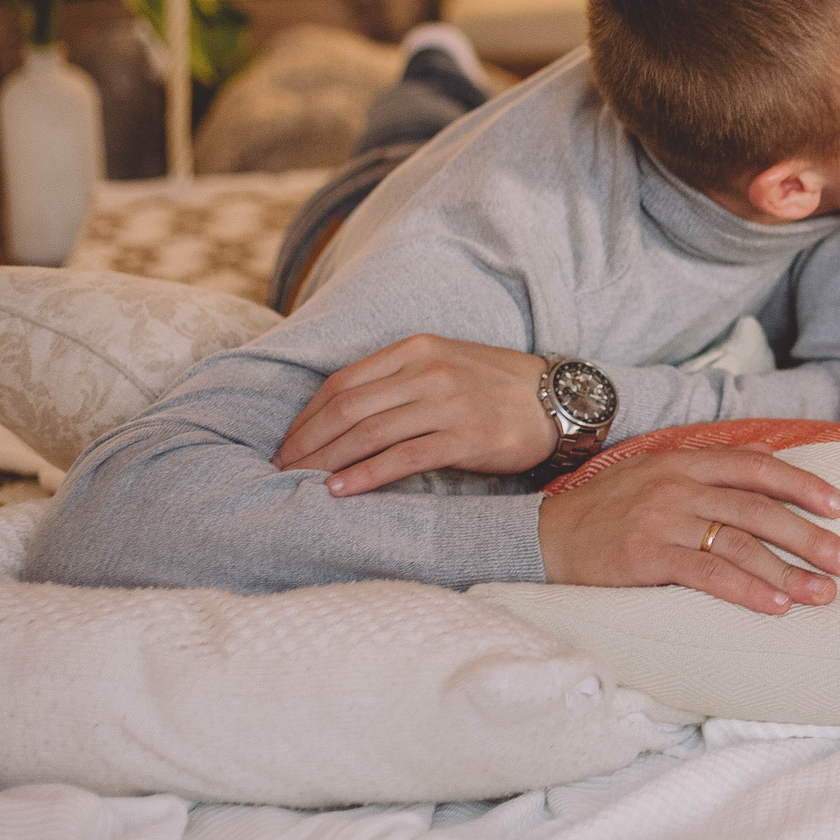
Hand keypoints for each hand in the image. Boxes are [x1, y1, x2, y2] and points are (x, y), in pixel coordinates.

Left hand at [275, 334, 554, 493]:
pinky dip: (365, 475)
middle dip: (307, 441)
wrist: (560, 400)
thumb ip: (399, 379)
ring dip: (326, 461)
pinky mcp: (466, 437)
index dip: (307, 415)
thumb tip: (343, 411)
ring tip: (299, 482)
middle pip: (348, 408)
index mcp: (417, 348)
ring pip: (368, 433)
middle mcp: (428, 371)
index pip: (344, 382)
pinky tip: (340, 491)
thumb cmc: (498, 387)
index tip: (287, 442)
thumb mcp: (445, 364)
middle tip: (279, 468)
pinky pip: (403, 458)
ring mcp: (448, 403)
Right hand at [538, 444, 839, 612]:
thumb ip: (707, 475)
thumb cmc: (609, 512)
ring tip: (823, 594)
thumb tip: (765, 473)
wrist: (542, 537)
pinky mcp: (645, 557)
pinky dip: (747, 590)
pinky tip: (776, 606)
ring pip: (740, 544)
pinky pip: (707, 574)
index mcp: (684, 461)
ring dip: (788, 571)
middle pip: (759, 509)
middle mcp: (678, 485)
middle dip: (810, 536)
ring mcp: (661, 520)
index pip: (757, 467)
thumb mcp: (656, 476)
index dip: (802, 486)